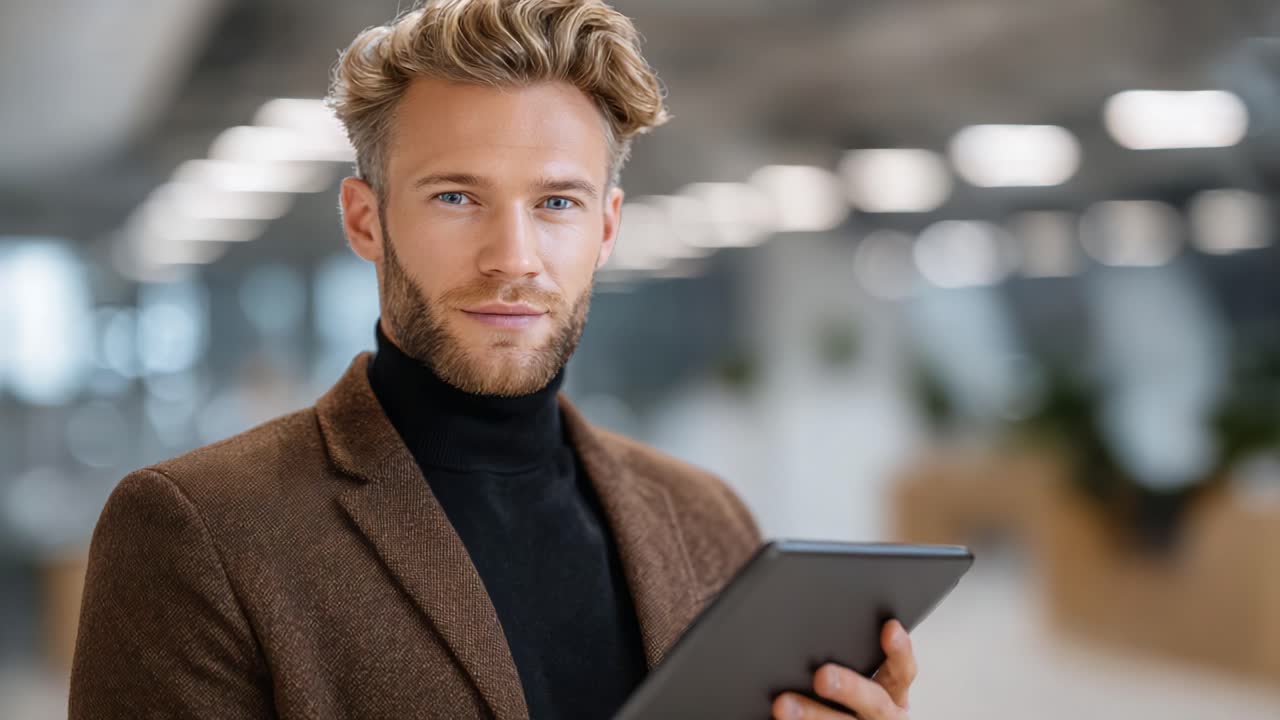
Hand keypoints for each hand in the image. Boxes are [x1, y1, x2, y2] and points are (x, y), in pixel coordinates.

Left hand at [770, 619, 915, 718]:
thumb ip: (852, 657)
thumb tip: (820, 624)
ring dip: (812, 715)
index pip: (902, 670)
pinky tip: (773, 719)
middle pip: (874, 701)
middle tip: (822, 676)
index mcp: (891, 694)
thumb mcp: (864, 682)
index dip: (899, 650)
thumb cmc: (850, 700)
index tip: (889, 628)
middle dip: (849, 688)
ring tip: (782, 705)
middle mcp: (883, 715)